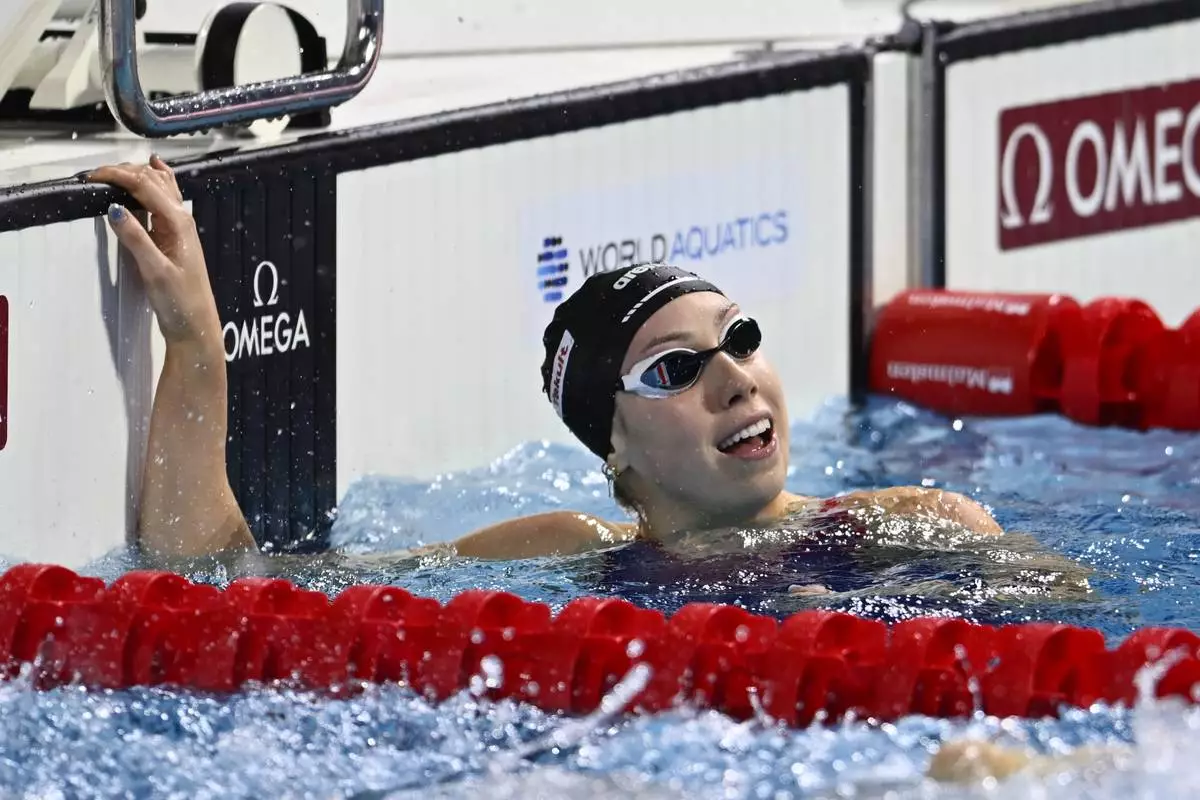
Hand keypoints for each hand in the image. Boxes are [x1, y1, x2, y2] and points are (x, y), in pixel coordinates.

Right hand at [88, 157, 221, 352]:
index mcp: (178, 223)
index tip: (91, 177)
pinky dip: (155, 182)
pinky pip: (165, 199)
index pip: (145, 186)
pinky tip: (154, 170)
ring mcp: (180, 227)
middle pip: (153, 181)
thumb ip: (136, 238)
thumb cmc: (179, 301)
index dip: (117, 176)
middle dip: (125, 172)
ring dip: (137, 175)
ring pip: (160, 187)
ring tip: (112, 172)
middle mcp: (182, 219)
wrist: (195, 324)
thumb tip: (114, 208)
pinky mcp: (174, 236)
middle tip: (95, 176)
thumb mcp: (154, 271)